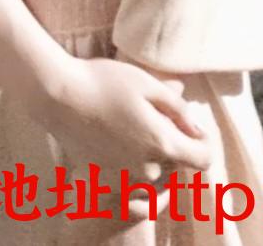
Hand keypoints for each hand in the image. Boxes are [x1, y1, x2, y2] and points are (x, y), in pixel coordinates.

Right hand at [30, 55, 213, 179]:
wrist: (58, 96)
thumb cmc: (104, 83)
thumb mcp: (148, 84)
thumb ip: (178, 109)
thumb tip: (197, 129)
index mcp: (161, 144)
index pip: (203, 159)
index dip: (202, 140)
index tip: (189, 124)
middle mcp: (146, 170)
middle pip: (176, 164)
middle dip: (172, 143)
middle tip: (151, 114)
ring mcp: (124, 178)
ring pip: (153, 172)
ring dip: (151, 154)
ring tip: (131, 123)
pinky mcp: (106, 179)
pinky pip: (131, 177)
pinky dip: (130, 161)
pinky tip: (115, 136)